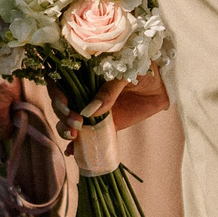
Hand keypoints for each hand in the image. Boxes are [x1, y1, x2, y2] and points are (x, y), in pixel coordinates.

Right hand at [50, 68, 169, 140]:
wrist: (161, 81)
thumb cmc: (141, 66)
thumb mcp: (123, 72)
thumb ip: (108, 90)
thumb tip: (89, 111)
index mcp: (84, 73)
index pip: (59, 82)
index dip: (56, 94)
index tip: (65, 104)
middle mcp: (84, 92)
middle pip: (61, 106)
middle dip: (62, 116)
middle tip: (76, 123)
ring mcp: (93, 110)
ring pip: (69, 122)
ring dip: (65, 130)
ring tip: (73, 136)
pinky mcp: (105, 124)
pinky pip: (89, 136)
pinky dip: (77, 145)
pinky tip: (72, 151)